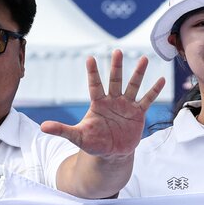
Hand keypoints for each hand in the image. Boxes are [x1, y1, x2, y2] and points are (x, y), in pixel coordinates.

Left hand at [41, 51, 164, 158]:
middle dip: (116, 67)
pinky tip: (161, 80)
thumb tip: (43, 127)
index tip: (89, 58)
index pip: (94, 85)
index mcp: (98, 103)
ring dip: (138, 73)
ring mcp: (126, 105)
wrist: (112, 153)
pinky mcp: (138, 113)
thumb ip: (62, 130)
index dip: (92, 73)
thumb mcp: (77, 137)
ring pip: (133, 86)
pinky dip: (154, 90)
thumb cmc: (94, 143)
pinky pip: (147, 100)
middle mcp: (113, 100)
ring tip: (143, 58)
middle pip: (115, 81)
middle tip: (116, 51)